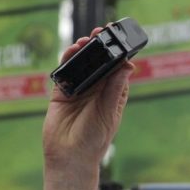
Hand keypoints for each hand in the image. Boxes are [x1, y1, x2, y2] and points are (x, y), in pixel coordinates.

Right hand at [42, 26, 134, 173]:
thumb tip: (128, 65)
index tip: (120, 37)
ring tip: (85, 41)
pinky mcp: (61, 92)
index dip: (119, 52)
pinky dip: (67, 60)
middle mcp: (97, 89)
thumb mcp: (108, 112)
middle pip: (99, 62)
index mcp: (113, 94)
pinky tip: (71, 51)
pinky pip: (64, 72)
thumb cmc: (94, 139)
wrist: (70, 157)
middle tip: (101, 32)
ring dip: (83, 51)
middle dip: (99, 46)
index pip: (117, 68)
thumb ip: (115, 88)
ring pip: (81, 64)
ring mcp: (78, 89)